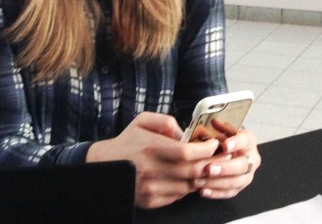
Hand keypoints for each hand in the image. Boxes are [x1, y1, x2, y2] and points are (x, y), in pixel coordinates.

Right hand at [86, 112, 218, 208]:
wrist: (104, 165)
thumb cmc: (127, 141)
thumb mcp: (143, 120)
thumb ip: (167, 122)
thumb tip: (186, 135)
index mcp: (150, 147)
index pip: (186, 152)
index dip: (205, 149)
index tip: (213, 144)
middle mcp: (150, 169)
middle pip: (192, 171)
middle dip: (209, 164)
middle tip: (217, 157)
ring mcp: (150, 188)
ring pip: (188, 186)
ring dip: (200, 176)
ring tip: (203, 166)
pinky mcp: (150, 200)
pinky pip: (178, 196)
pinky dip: (186, 187)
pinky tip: (185, 177)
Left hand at [193, 128, 260, 200]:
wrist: (229, 151)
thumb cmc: (223, 138)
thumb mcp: (222, 129)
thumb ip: (218, 128)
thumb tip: (213, 122)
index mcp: (249, 140)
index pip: (245, 141)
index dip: (235, 143)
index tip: (225, 145)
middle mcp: (252, 158)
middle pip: (242, 165)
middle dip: (225, 168)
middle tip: (209, 168)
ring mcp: (247, 175)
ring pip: (236, 182)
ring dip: (217, 182)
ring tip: (200, 181)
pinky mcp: (239, 187)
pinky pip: (229, 193)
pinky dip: (215, 193)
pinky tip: (203, 190)